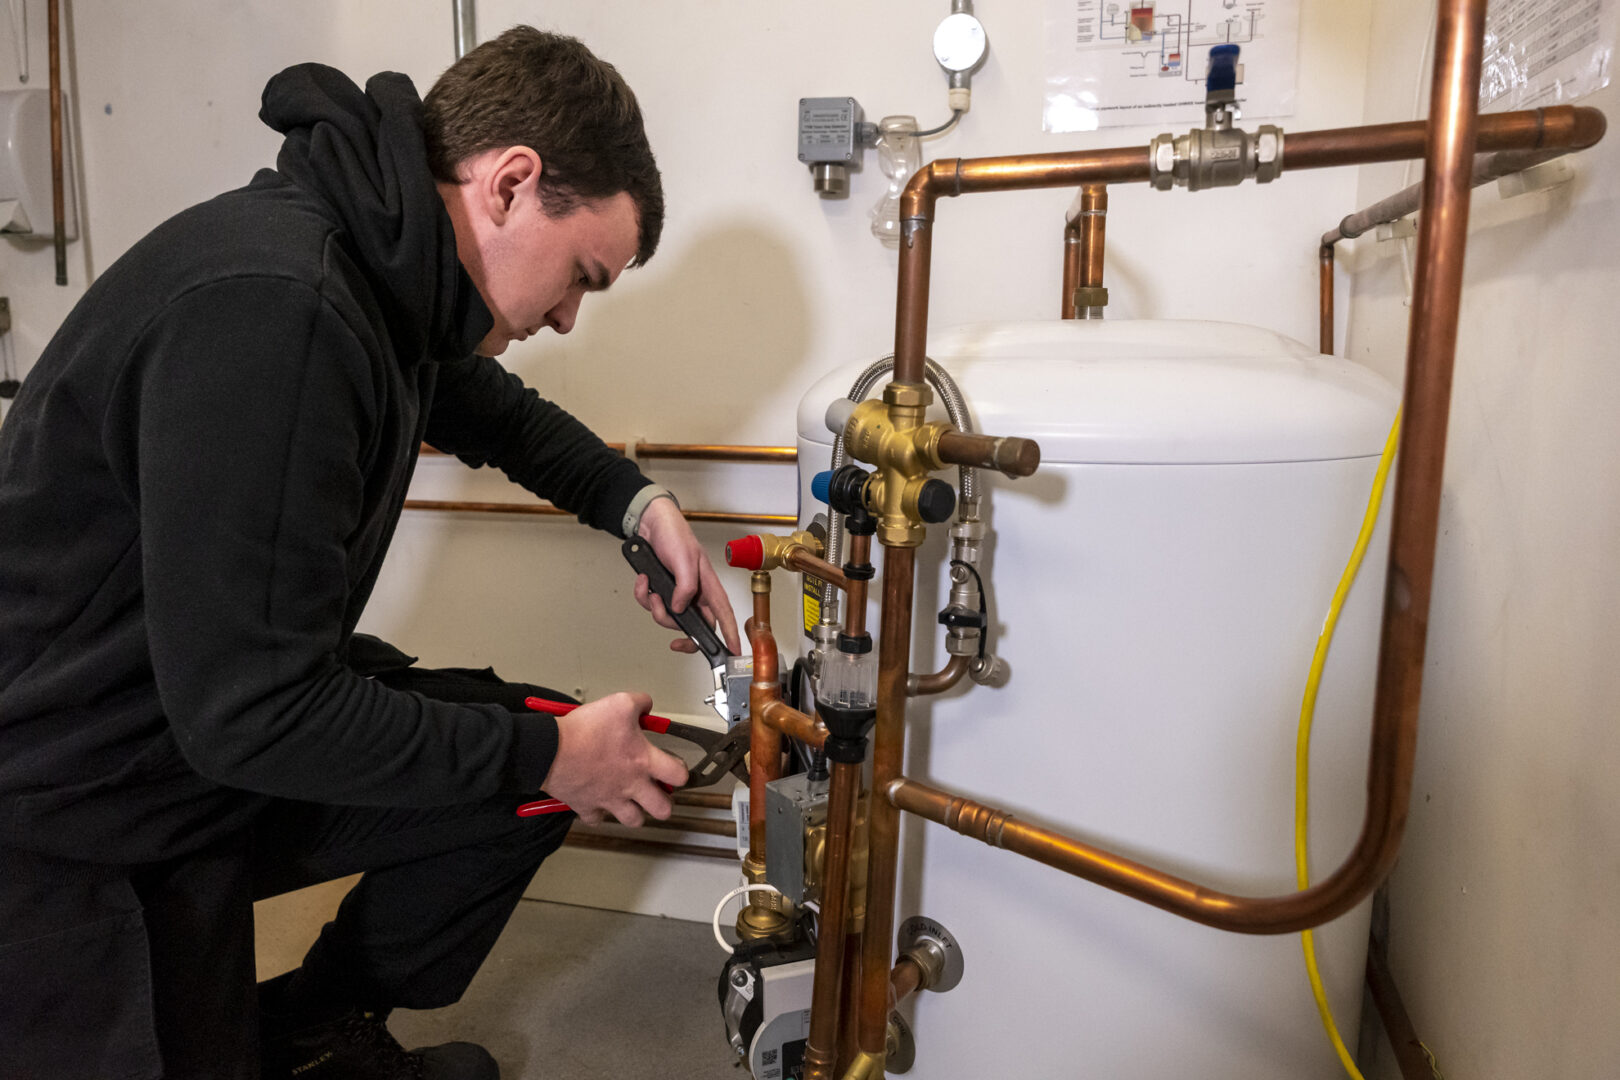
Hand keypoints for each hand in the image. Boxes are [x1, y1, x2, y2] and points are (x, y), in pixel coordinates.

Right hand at [539, 692, 688, 825]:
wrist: (551, 750)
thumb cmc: (584, 730)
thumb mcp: (620, 703)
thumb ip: (640, 703)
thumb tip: (647, 705)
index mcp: (643, 762)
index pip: (679, 776)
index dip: (681, 772)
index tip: (676, 768)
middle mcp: (631, 786)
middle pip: (662, 809)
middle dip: (664, 802)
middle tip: (658, 791)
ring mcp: (609, 800)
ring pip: (634, 820)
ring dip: (636, 812)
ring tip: (633, 800)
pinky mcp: (587, 806)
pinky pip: (597, 819)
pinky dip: (599, 813)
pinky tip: (599, 802)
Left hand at [633, 496, 741, 653]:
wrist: (650, 523)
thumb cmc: (675, 534)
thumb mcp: (685, 559)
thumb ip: (686, 586)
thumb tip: (680, 608)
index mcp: (708, 586)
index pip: (724, 615)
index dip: (731, 635)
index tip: (734, 652)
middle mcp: (695, 593)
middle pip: (694, 625)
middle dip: (680, 632)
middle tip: (675, 642)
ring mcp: (677, 592)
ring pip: (669, 617)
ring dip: (656, 608)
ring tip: (652, 590)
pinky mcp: (662, 589)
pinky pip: (651, 604)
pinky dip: (643, 594)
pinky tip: (644, 580)